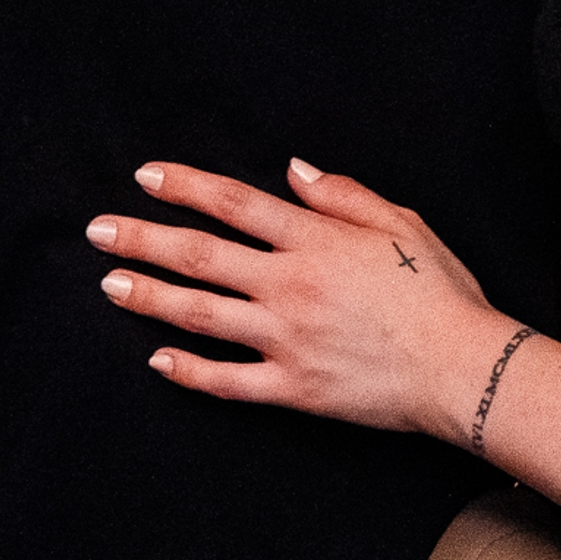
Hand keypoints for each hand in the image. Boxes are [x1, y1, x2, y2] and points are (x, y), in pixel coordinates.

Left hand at [87, 159, 507, 441]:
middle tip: (98, 232)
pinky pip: (228, 381)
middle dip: (143, 241)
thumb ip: (342, 194)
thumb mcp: (401, 222)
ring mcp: (286, 340)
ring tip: (109, 286)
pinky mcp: (293, 389)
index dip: (185, 187)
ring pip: (200, 316)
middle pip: (200, 256)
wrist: (462, 367)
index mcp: (315, 240)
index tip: (144, 177)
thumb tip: (292, 170)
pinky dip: (189, 372)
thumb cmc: (439, 291)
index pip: (233, 204)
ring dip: (149, 299)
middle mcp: (290, 286)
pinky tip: (157, 360)